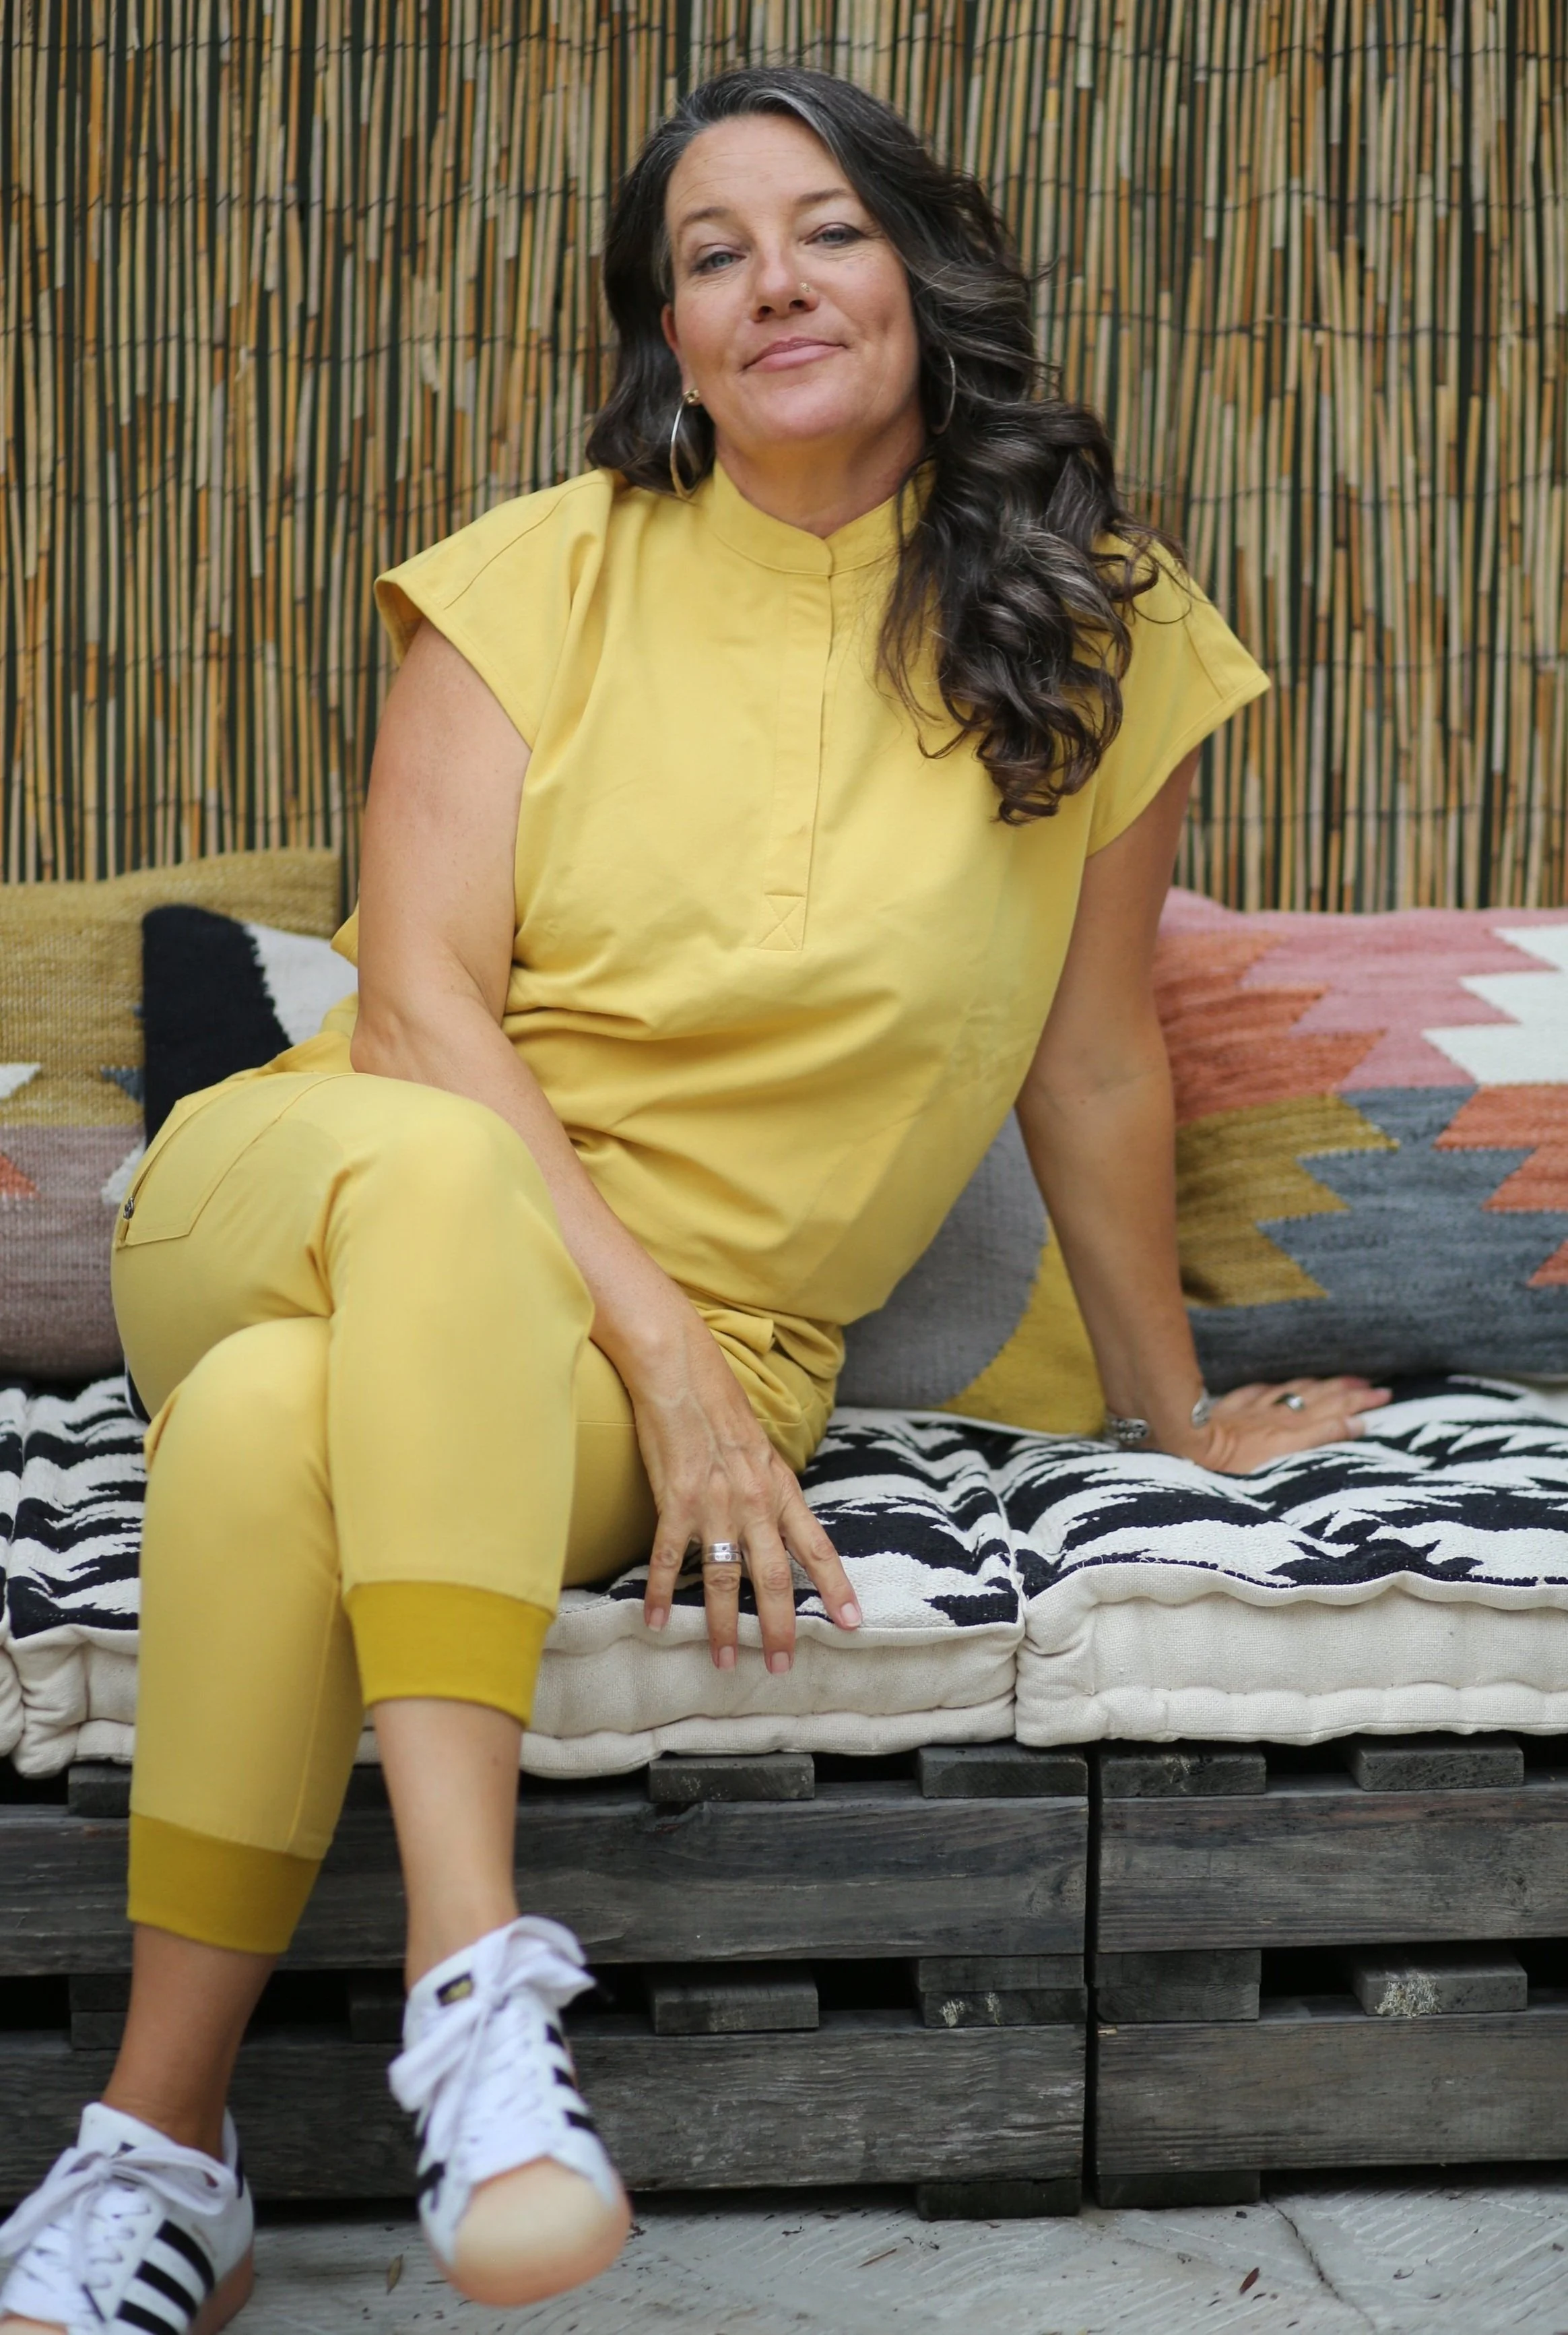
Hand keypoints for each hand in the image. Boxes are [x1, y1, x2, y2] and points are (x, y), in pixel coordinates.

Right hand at [626, 1302, 860, 1671]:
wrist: (681, 1372)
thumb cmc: (718, 1405)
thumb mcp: (759, 1449)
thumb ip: (768, 1489)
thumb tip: (776, 1522)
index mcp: (779, 1489)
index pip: (816, 1547)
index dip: (835, 1587)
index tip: (852, 1623)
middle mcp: (754, 1502)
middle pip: (775, 1578)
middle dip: (780, 1627)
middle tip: (781, 1666)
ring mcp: (715, 1505)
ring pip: (724, 1579)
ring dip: (723, 1626)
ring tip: (724, 1661)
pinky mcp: (675, 1501)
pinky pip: (667, 1559)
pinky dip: (659, 1593)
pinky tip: (654, 1621)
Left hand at [1191, 1376, 1391, 1473]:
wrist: (1186, 1447)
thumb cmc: (1231, 1465)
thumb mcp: (1282, 1457)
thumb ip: (1320, 1439)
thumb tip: (1356, 1424)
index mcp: (1291, 1430)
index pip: (1334, 1412)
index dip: (1359, 1403)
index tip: (1384, 1395)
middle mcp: (1276, 1416)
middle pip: (1320, 1399)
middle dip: (1350, 1391)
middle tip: (1378, 1386)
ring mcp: (1253, 1411)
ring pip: (1294, 1392)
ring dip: (1321, 1385)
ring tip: (1344, 1380)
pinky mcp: (1229, 1409)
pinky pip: (1257, 1392)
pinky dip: (1274, 1387)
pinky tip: (1279, 1385)